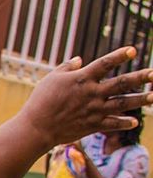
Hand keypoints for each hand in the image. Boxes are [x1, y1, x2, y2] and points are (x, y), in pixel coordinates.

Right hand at [18, 47, 152, 149]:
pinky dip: (124, 123)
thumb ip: (67, 68)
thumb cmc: (41, 100)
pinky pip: (113, 123)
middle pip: (121, 83)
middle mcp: (92, 93)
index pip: (104, 64)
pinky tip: (135, 121)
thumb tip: (80, 60)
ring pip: (123, 103)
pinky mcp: (93, 125)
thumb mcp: (51, 79)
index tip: (133, 50)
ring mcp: (94, 110)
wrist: (37, 127)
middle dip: (140, 78)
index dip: (119, 56)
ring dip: (141, 99)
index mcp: (81, 79)